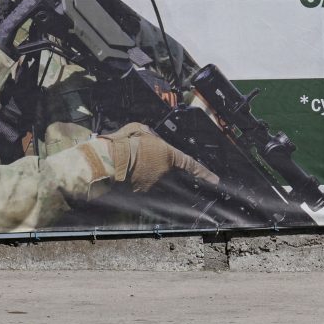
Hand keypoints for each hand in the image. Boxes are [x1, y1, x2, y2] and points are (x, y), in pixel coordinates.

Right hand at [100, 123, 218, 191]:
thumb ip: (150, 135)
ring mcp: (153, 185)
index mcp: (169, 155)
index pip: (192, 165)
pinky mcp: (140, 194)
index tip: (215, 180)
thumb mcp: (141, 130)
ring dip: (153, 180)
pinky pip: (145, 190)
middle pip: (175, 177)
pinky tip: (130, 179)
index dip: (205, 173)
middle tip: (153, 165)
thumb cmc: (125, 143)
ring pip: (161, 186)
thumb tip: (150, 137)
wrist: (109, 160)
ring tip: (138, 170)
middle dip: (170, 174)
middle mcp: (165, 173)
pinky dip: (139, 185)